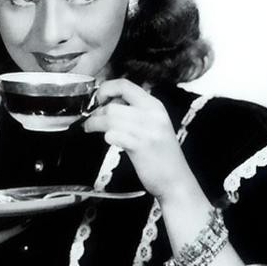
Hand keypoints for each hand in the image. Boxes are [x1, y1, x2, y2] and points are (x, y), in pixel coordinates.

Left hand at [83, 79, 191, 199]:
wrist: (176, 180)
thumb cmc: (162, 155)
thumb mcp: (154, 125)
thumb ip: (136, 112)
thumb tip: (109, 104)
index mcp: (155, 105)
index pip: (125, 85)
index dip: (106, 88)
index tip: (99, 98)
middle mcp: (152, 114)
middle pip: (113, 103)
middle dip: (97, 111)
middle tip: (92, 119)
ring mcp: (147, 130)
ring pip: (110, 118)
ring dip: (94, 123)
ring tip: (90, 128)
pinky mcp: (140, 146)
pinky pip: (113, 135)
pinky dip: (106, 136)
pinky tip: (107, 140)